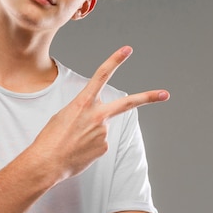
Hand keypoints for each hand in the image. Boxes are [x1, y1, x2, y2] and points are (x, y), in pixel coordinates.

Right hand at [30, 46, 168, 180]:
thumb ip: (83, 111)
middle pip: (128, 103)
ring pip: (102, 128)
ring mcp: (103, 132)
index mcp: (83, 103)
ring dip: (89, 133)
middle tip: (165, 93)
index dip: (114, 61)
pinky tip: (77, 150)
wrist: (47, 162)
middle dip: (148, 97)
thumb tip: (96, 120)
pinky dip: (89, 146)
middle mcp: (97, 115)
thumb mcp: (63, 115)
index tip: (127, 50)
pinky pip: (99, 143)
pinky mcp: (105, 147)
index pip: (101, 75)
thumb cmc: (50, 138)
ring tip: (73, 142)